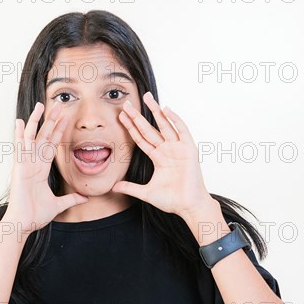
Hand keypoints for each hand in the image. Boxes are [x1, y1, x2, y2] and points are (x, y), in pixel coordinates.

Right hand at [3, 102, 87, 237]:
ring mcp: (25, 164)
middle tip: (58, 106)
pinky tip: (21, 121)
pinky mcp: (19, 168)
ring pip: (32, 137)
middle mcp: (33, 163)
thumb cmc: (35, 215)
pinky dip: (19, 134)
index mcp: (41, 169)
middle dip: (51, 121)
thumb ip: (72, 199)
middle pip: (44, 137)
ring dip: (37, 121)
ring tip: (41, 105)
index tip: (66, 119)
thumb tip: (85, 197)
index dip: (58, 131)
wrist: (23, 224)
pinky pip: (19, 148)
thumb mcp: (59, 204)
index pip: (52, 145)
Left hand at [112, 92, 216, 219]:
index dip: (131, 127)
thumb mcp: (146, 193)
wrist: (188, 206)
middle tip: (127, 104)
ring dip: (156, 111)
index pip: (141, 138)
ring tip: (147, 98)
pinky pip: (182, 131)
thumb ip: (130, 188)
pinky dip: (175, 120)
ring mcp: (178, 148)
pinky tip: (166, 110)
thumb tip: (113, 187)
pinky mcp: (189, 150)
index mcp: (158, 157)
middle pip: (149, 129)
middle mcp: (167, 150)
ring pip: (165, 126)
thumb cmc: (172, 200)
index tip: (121, 116)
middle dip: (138, 116)